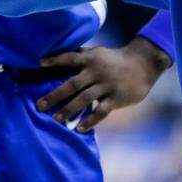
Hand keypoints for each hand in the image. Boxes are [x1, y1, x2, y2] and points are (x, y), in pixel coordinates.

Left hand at [35, 37, 171, 131]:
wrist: (142, 64)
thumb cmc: (114, 59)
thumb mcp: (97, 53)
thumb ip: (80, 56)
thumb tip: (57, 57)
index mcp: (90, 59)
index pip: (69, 58)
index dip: (55, 60)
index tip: (40, 63)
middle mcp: (96, 72)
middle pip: (72, 84)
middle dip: (55, 95)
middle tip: (40, 105)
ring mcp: (106, 86)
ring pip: (84, 100)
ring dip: (69, 110)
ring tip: (56, 119)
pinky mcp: (116, 98)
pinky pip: (101, 112)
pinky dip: (90, 121)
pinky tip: (79, 128)